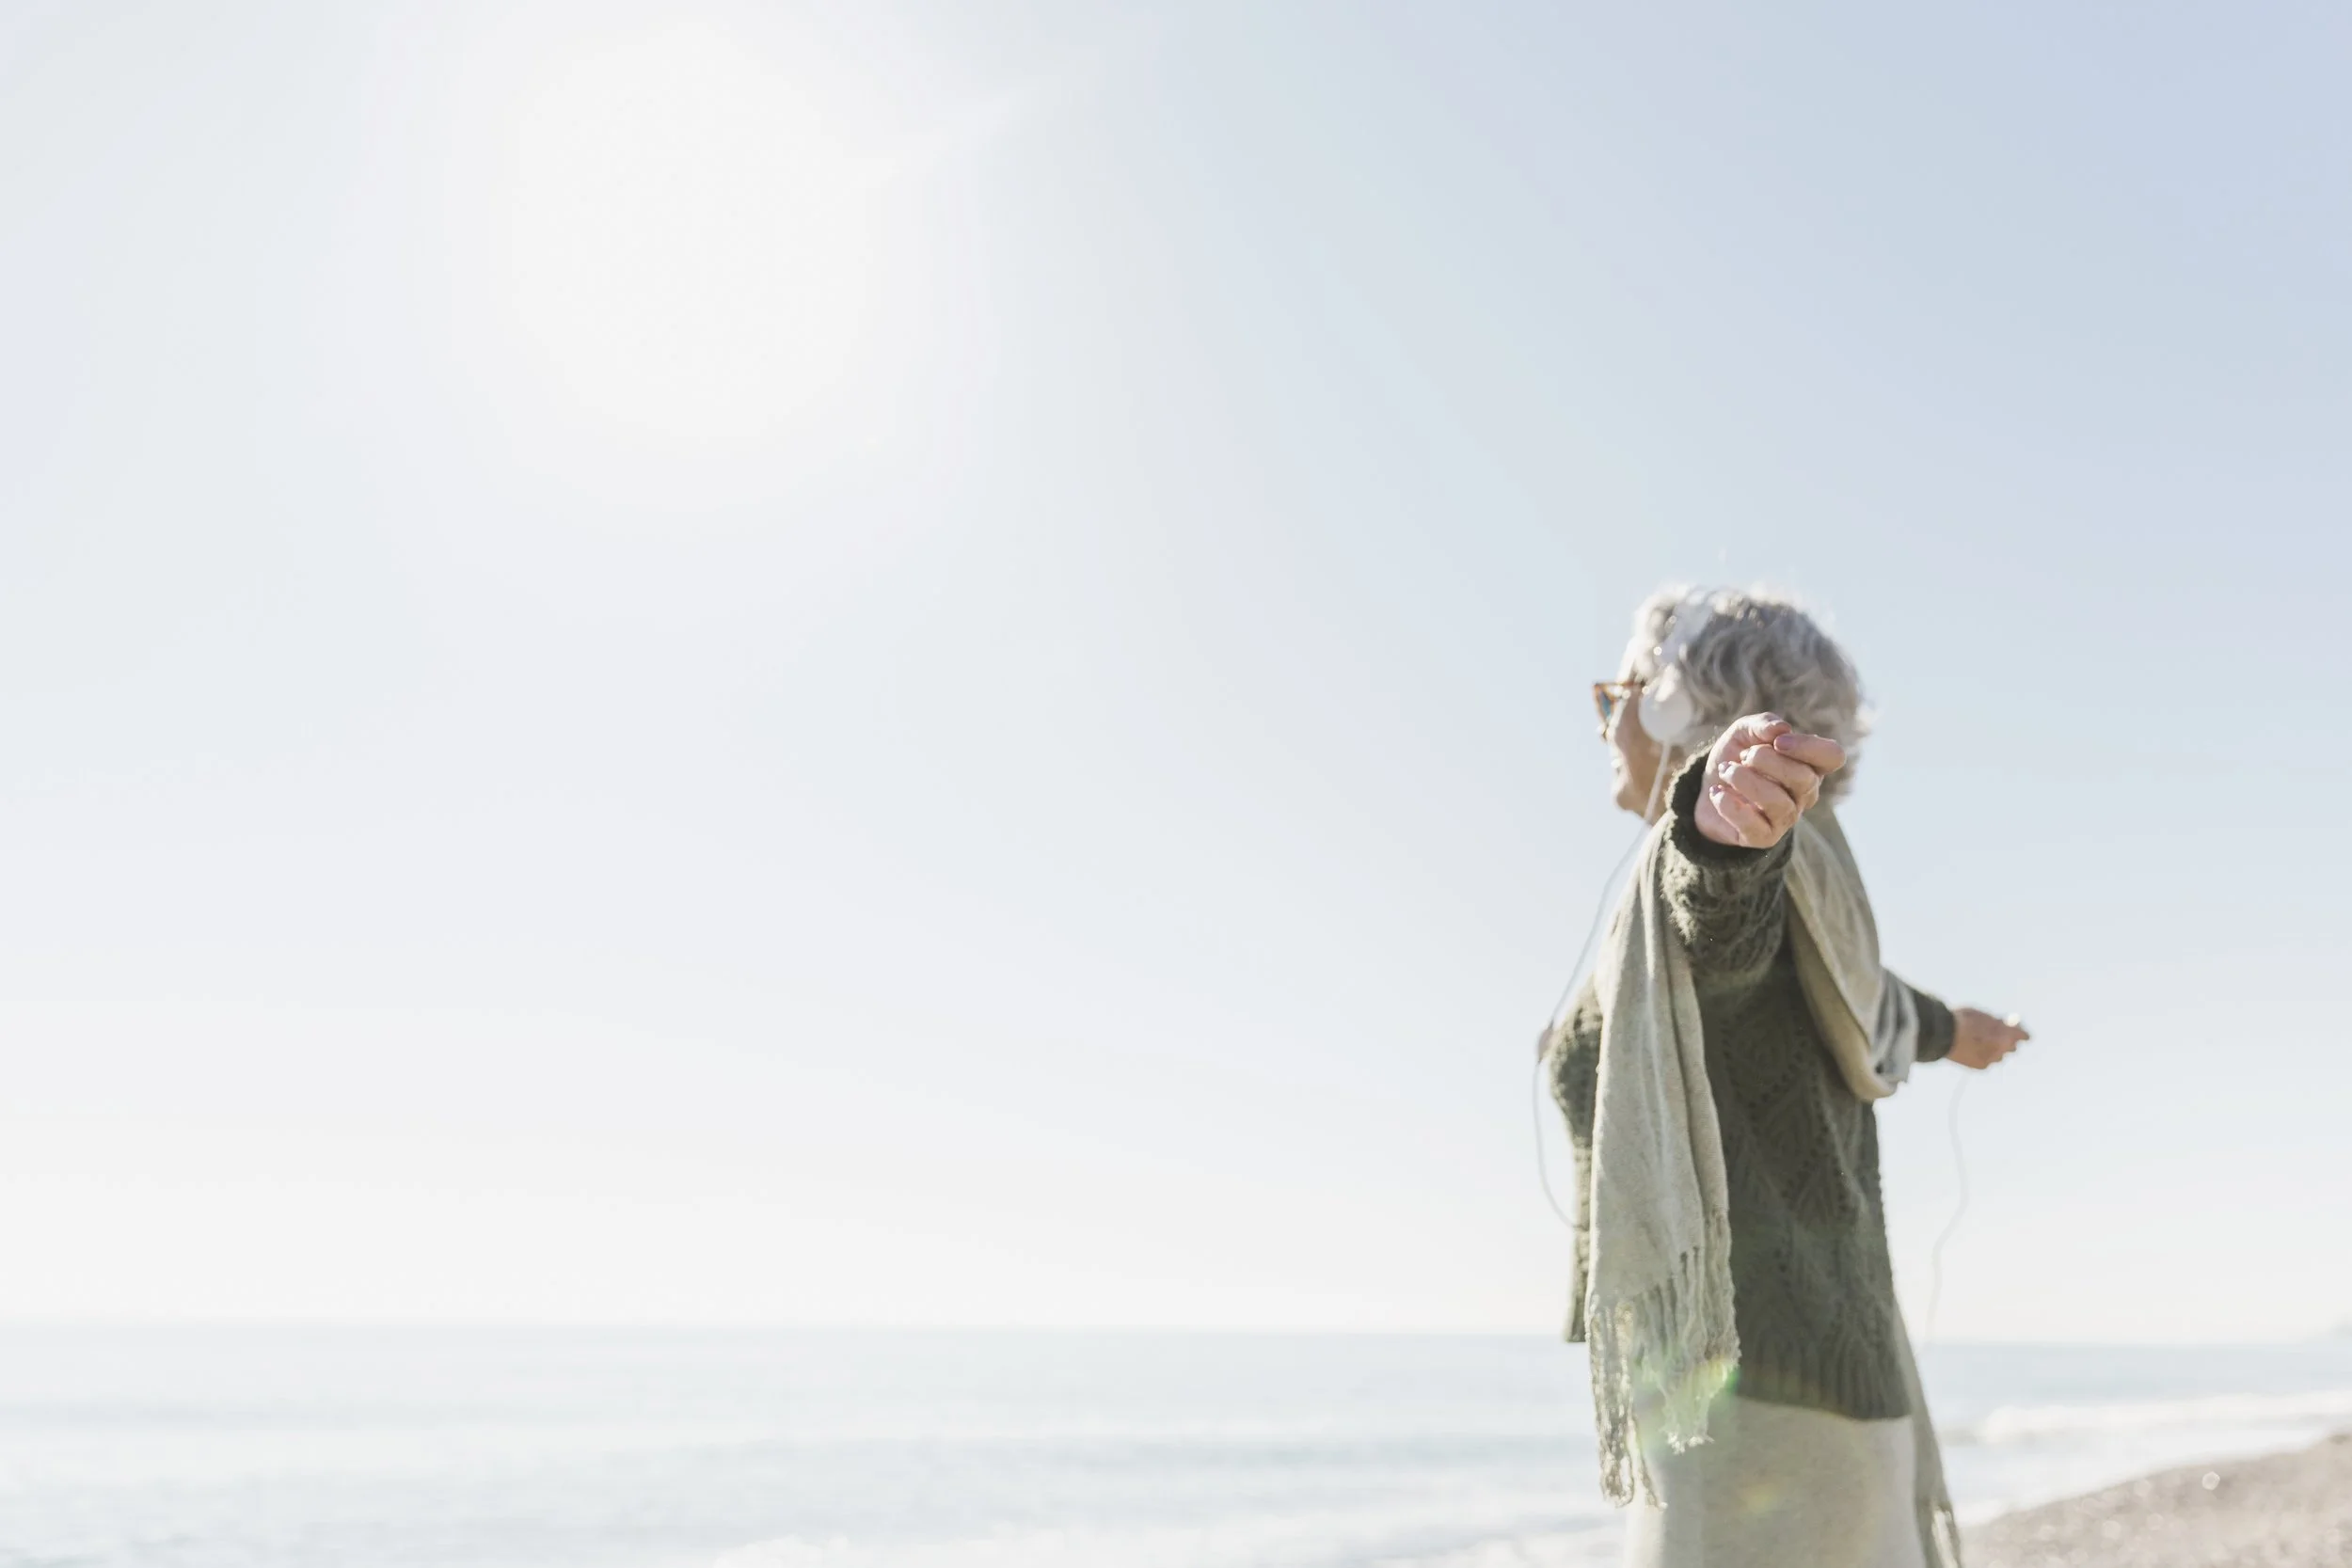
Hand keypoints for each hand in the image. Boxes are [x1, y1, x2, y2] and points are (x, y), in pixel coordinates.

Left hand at [1693, 714, 1846, 849]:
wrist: (1708, 787)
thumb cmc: (1737, 757)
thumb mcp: (1745, 732)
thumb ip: (1763, 724)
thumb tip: (1781, 729)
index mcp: (1810, 765)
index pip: (1833, 757)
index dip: (1808, 746)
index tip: (1778, 741)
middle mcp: (1805, 794)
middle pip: (1804, 779)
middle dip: (1767, 760)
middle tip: (1744, 755)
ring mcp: (1787, 818)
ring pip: (1779, 803)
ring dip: (1745, 780)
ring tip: (1726, 771)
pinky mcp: (1764, 837)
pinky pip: (1754, 826)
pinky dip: (1730, 806)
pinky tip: (1717, 792)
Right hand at [1948, 1008, 2028, 1069]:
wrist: (1944, 1035)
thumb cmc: (1963, 1020)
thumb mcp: (1982, 1015)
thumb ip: (1996, 1022)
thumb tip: (2003, 1025)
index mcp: (2007, 1034)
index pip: (2022, 1035)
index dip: (2019, 1032)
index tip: (2015, 1029)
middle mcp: (2003, 1049)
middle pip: (2012, 1047)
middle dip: (2006, 1041)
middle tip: (1996, 1035)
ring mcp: (1992, 1059)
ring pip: (1999, 1055)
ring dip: (1994, 1050)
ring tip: (1980, 1042)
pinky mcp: (1981, 1066)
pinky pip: (1987, 1060)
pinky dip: (1983, 1055)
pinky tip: (1971, 1049)